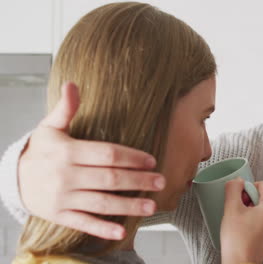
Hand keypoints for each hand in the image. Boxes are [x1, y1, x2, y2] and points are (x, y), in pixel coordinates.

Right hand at [18, 82, 164, 239]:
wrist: (12, 178)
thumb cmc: (39, 151)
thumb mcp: (49, 127)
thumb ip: (65, 109)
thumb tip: (73, 84)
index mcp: (68, 152)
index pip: (107, 154)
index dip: (132, 157)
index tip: (152, 160)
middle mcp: (67, 176)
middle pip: (109, 179)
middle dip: (138, 181)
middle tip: (160, 181)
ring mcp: (63, 198)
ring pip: (101, 203)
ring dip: (128, 206)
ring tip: (151, 205)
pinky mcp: (60, 215)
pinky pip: (84, 223)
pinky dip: (102, 228)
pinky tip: (121, 231)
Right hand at [220, 178, 262, 263]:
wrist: (240, 263)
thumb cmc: (237, 240)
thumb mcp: (231, 208)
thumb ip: (233, 188)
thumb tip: (237, 181)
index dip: (248, 188)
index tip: (240, 198)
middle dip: (251, 200)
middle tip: (240, 210)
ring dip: (255, 211)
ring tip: (243, 222)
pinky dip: (259, 222)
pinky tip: (248, 230)